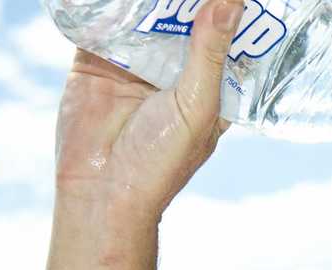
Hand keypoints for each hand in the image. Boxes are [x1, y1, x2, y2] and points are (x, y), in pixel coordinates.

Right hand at [54, 0, 245, 222]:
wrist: (100, 189)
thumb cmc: (161, 161)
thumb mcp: (197, 104)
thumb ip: (209, 52)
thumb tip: (230, 0)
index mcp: (211, 83)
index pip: (228, 36)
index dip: (234, 10)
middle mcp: (176, 67)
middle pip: (187, 16)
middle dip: (190, 0)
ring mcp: (136, 59)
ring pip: (145, 12)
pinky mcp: (97, 57)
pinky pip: (104, 19)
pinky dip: (109, 2)